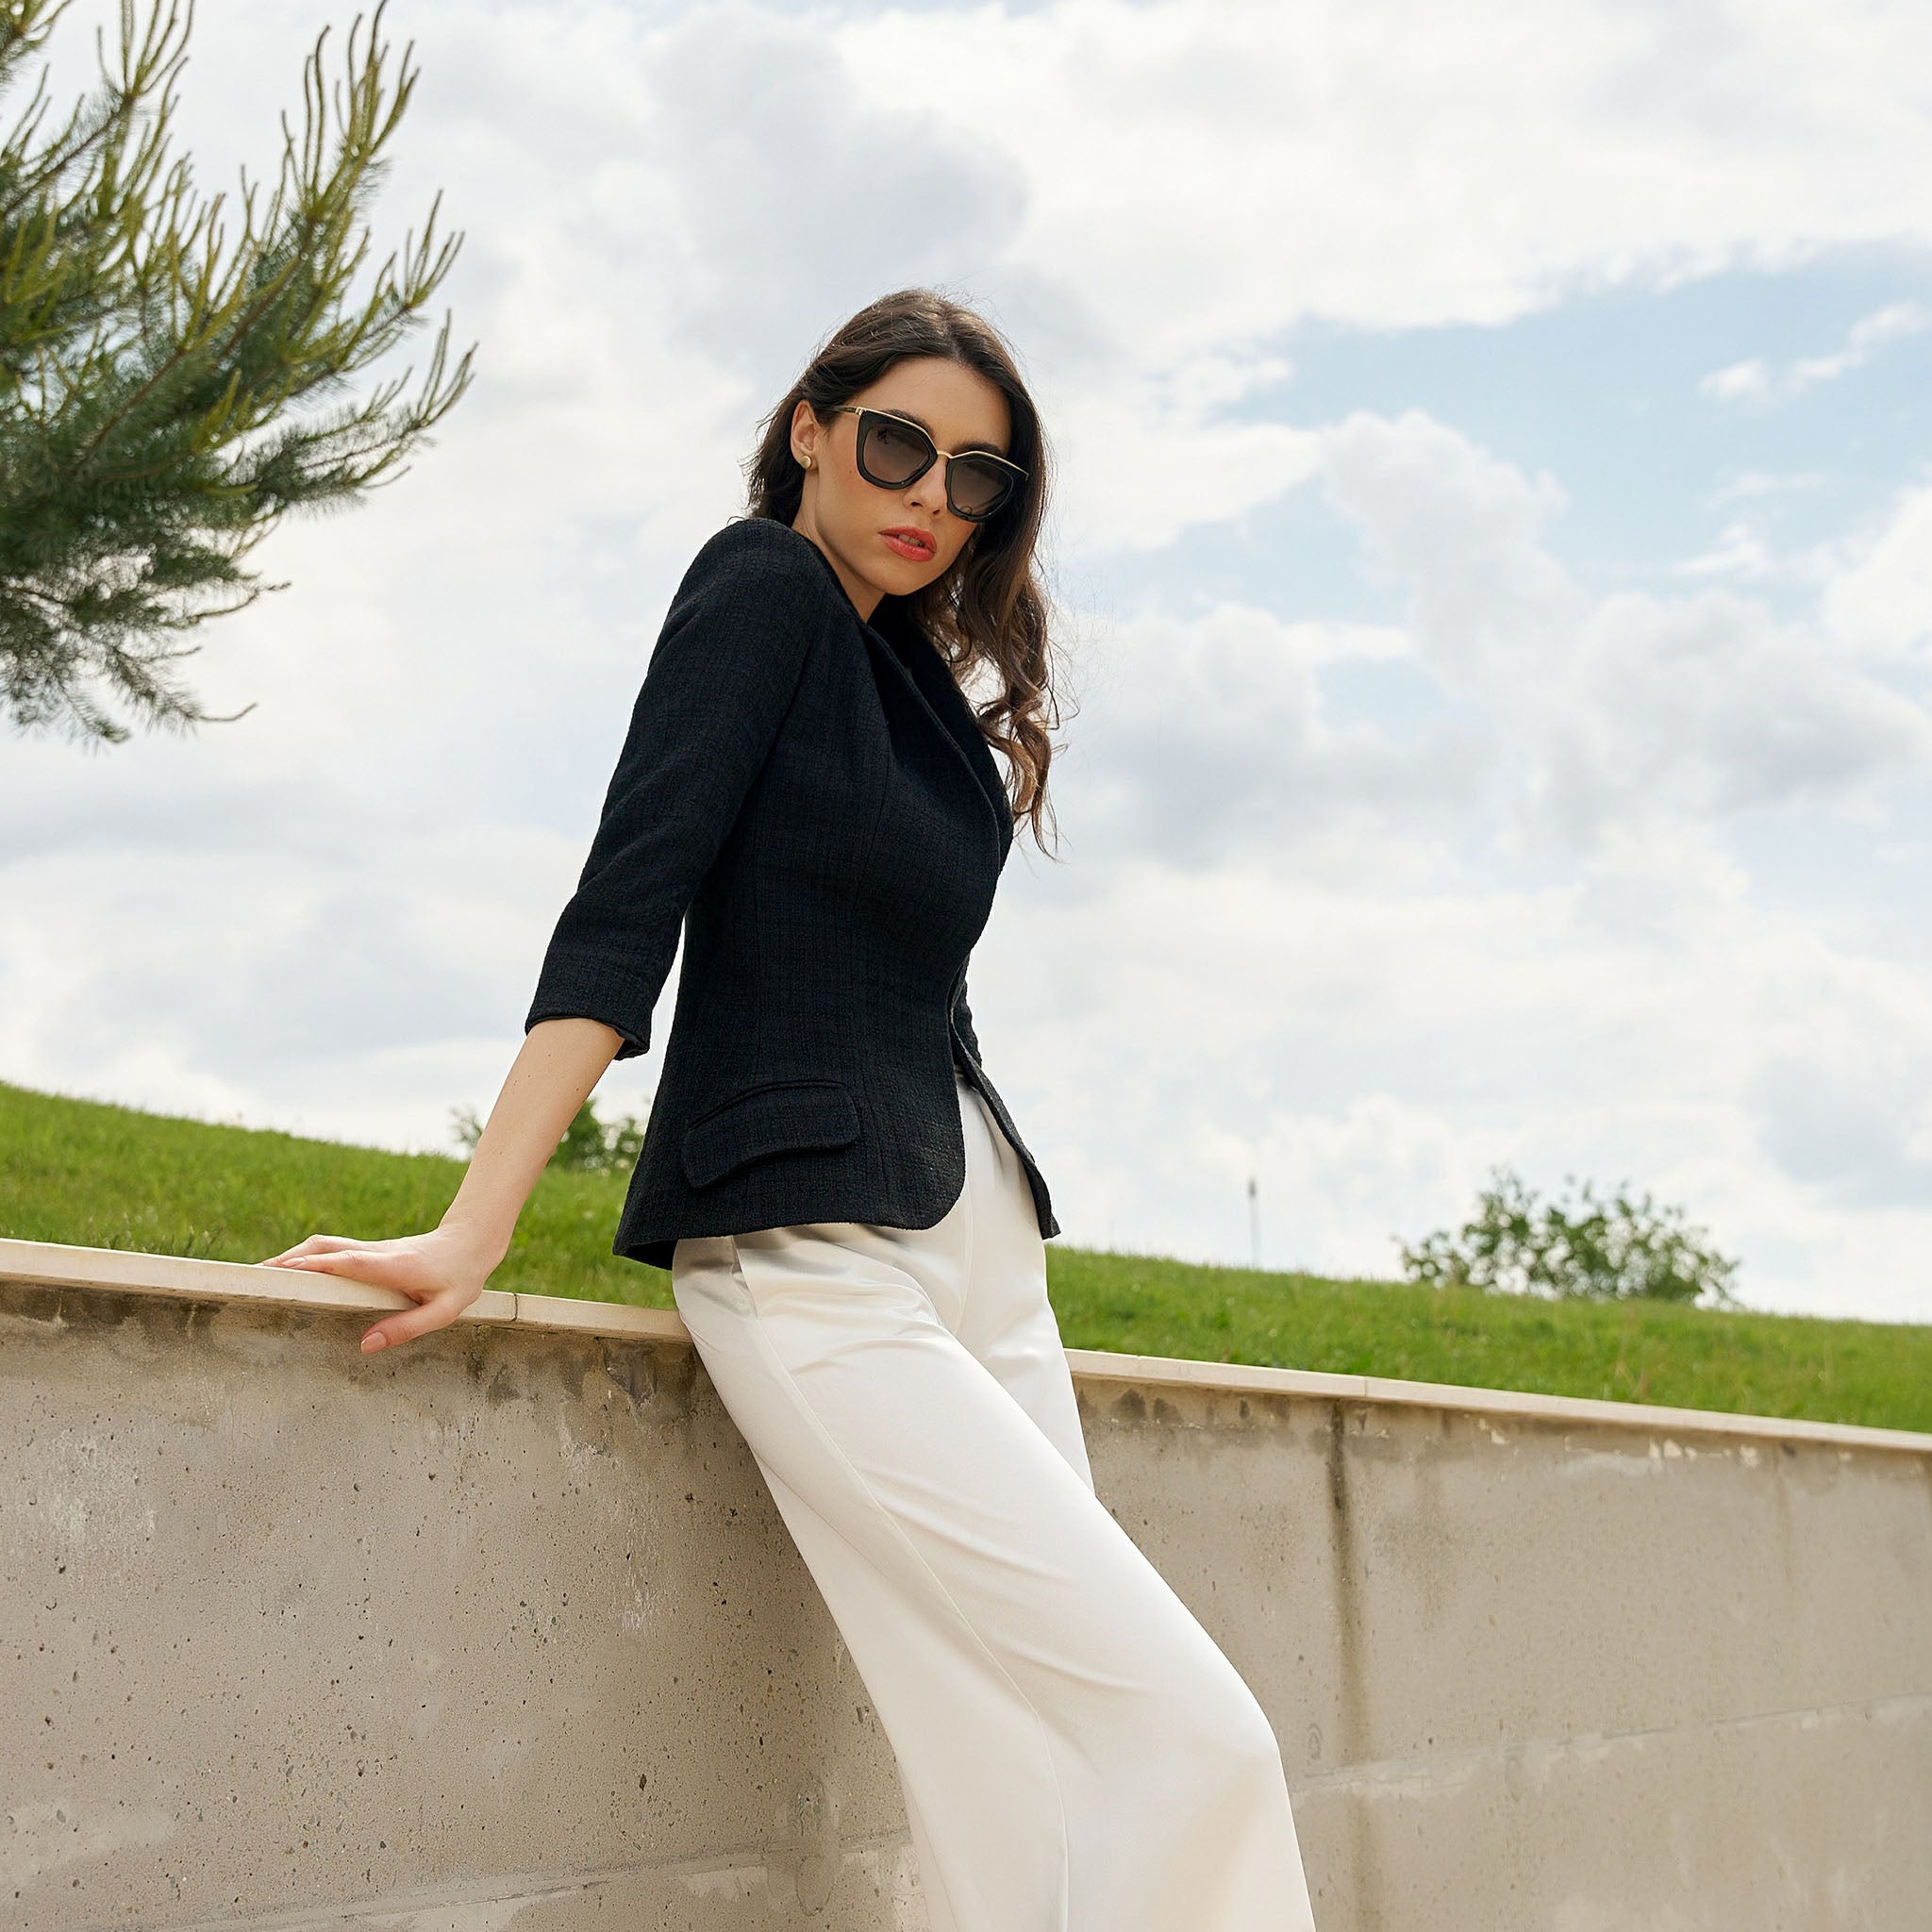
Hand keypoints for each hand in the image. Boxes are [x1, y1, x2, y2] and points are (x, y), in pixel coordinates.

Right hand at [259, 1227, 496, 1353]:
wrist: (470, 1242)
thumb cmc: (459, 1278)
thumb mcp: (444, 1311)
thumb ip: (405, 1328)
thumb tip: (364, 1345)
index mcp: (395, 1267)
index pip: (352, 1262)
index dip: (320, 1266)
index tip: (288, 1270)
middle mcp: (378, 1253)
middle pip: (326, 1248)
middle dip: (290, 1260)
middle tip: (256, 1277)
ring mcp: (371, 1249)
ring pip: (325, 1245)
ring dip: (293, 1256)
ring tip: (261, 1276)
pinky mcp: (369, 1251)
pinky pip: (332, 1251)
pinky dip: (306, 1258)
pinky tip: (290, 1272)